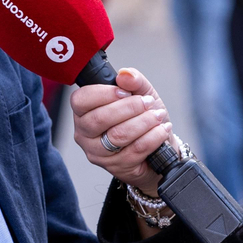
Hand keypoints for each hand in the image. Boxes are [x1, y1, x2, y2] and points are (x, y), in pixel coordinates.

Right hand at [70, 69, 172, 197]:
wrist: (157, 147)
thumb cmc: (142, 118)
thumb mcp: (141, 93)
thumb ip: (133, 80)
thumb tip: (125, 75)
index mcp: (83, 112)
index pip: (81, 100)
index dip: (104, 94)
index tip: (125, 92)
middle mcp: (84, 134)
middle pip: (99, 119)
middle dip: (129, 108)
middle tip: (148, 103)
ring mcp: (98, 153)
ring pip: (118, 135)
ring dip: (143, 122)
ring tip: (158, 116)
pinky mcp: (115, 167)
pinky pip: (135, 150)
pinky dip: (153, 137)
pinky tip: (161, 130)